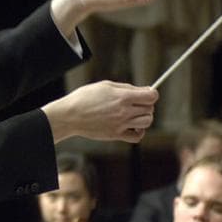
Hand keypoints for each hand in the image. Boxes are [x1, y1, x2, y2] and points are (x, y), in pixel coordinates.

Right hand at [41, 80, 158, 143]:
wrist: (70, 115)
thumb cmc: (85, 98)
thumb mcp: (105, 85)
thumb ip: (126, 88)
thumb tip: (143, 90)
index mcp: (122, 97)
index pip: (151, 96)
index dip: (152, 94)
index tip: (147, 93)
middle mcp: (124, 111)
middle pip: (150, 109)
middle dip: (146, 104)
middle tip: (137, 103)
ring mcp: (121, 125)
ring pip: (147, 122)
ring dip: (144, 117)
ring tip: (134, 114)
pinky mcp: (116, 135)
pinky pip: (137, 136)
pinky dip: (139, 131)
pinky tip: (132, 126)